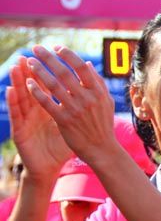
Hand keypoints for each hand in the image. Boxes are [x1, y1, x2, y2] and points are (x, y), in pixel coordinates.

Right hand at [6, 59, 71, 179]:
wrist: (50, 167)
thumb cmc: (64, 144)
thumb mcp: (72, 122)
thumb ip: (78, 105)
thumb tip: (90, 88)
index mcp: (50, 108)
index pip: (49, 85)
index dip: (50, 71)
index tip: (52, 54)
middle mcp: (36, 111)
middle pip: (33, 87)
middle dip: (31, 71)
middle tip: (29, 54)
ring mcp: (27, 120)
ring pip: (21, 97)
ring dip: (18, 81)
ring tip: (16, 66)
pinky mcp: (20, 130)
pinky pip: (16, 114)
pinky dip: (13, 102)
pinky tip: (10, 90)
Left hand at [23, 45, 117, 168]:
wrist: (101, 149)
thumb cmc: (103, 124)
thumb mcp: (106, 102)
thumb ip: (98, 82)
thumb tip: (87, 63)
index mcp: (98, 92)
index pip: (81, 67)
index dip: (68, 55)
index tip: (57, 48)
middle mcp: (86, 99)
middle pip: (64, 73)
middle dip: (48, 58)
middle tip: (36, 48)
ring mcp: (75, 110)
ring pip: (53, 86)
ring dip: (39, 71)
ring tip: (29, 62)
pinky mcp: (64, 121)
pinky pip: (47, 103)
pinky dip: (37, 92)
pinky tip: (29, 83)